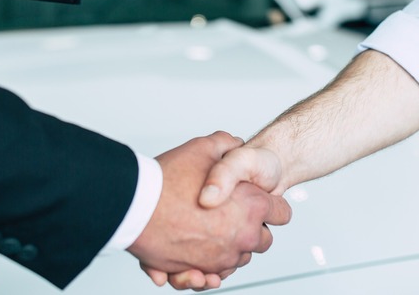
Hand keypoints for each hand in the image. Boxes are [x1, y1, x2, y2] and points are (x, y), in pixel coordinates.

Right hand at [127, 132, 291, 289]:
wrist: (135, 206)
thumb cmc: (167, 180)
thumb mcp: (203, 148)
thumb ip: (226, 144)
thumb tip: (235, 143)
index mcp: (252, 205)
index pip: (282, 213)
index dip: (272, 204)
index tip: (260, 201)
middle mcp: (243, 235)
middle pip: (263, 240)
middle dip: (252, 229)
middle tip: (233, 215)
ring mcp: (223, 256)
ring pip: (239, 259)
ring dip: (230, 248)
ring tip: (211, 231)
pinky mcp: (200, 270)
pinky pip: (215, 275)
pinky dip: (210, 268)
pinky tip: (202, 255)